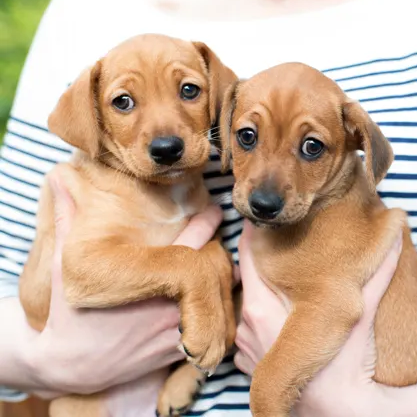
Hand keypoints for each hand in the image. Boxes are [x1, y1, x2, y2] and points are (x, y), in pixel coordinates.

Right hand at [24, 171, 223, 398]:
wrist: (71, 368)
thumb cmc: (68, 317)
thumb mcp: (63, 268)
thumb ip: (68, 222)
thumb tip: (60, 180)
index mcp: (146, 279)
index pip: (192, 241)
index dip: (207, 221)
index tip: (214, 210)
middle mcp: (170, 304)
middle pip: (212, 266)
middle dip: (217, 248)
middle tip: (221, 234)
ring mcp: (179, 329)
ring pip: (218, 294)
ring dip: (221, 275)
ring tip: (223, 260)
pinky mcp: (182, 350)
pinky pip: (214, 323)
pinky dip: (218, 305)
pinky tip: (217, 293)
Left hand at [233, 220, 401, 416]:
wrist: (337, 414)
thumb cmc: (344, 368)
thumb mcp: (359, 314)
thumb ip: (375, 274)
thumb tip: (396, 235)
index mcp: (261, 307)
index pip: (246, 256)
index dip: (256, 235)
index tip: (268, 222)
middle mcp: (246, 327)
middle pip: (248, 280)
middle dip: (264, 265)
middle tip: (282, 248)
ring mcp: (245, 349)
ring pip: (249, 308)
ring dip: (263, 295)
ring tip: (284, 283)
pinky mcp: (250, 367)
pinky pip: (251, 334)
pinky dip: (264, 323)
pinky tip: (285, 320)